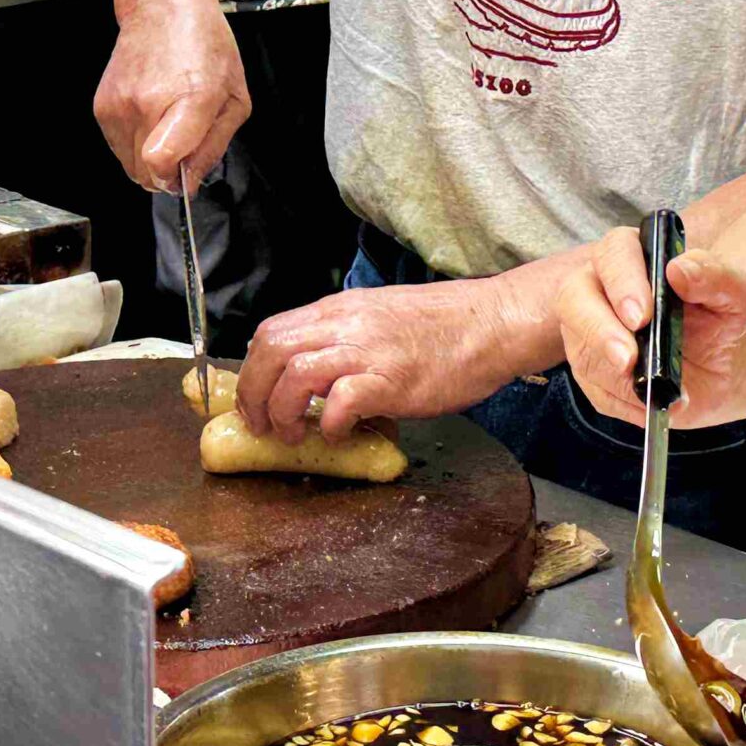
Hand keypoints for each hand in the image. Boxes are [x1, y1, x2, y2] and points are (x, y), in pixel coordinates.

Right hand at [93, 0, 247, 193]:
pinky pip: (116, 147)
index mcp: (191, 99)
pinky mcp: (101, 106)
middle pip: (144, 175)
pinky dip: (133, 141)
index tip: (185, 173)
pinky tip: (149, 113)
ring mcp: (119, 105)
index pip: (161, 162)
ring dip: (147, 157)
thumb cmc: (203, 43)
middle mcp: (147, 103)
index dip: (173, 180)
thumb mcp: (233, 97)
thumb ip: (213, 146)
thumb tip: (190, 183)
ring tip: (165, 122)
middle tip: (182, 145)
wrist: (161, 5)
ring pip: (128, 165)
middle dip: (165, 173)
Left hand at [237, 280, 527, 442]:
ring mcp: (368, 350)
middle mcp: (346, 324)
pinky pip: (341, 401)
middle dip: (253, 393)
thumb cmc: (445, 326)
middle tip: (260, 425)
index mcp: (340, 310)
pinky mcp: (392, 379)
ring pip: (294, 374)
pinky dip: (331, 424)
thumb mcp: (380, 318)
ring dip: (283, 411)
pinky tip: (340, 435)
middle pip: (270, 350)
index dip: (252, 370)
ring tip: (294, 436)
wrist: (493, 322)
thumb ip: (345, 339)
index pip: (272, 332)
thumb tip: (318, 377)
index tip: (253, 399)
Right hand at [553, 227, 745, 431]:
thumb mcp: (732, 296)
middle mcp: (599, 288)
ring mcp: (586, 331)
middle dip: (598, 329)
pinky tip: (651, 401)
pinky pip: (593, 389)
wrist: (716, 368)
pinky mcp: (588, 370)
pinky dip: (624, 401)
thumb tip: (680, 270)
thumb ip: (714, 275)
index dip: (622, 282)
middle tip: (627, 359)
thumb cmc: (717, 320)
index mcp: (632, 256)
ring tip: (652, 391)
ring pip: (581, 349)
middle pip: (573, 296)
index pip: (613, 254)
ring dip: (614, 376)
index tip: (642, 315)